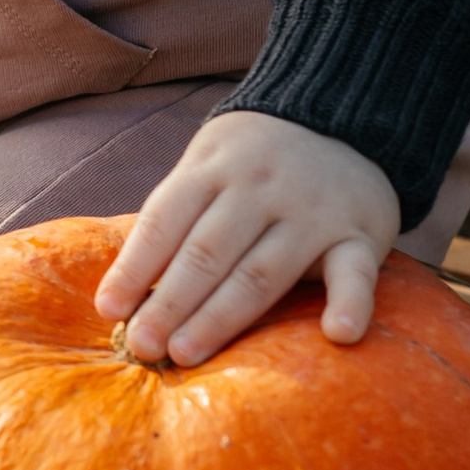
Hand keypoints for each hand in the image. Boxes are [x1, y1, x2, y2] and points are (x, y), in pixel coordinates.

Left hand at [93, 113, 401, 365]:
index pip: (166, 221)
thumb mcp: (207, 165)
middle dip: (169, 301)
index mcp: (212, 170)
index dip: (135, 267)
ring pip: (262, 271)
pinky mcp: (360, 235)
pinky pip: (357, 272)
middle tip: (141, 344)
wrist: (341, 116)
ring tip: (185, 353)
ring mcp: (312, 212)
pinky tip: (340, 335)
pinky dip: (352, 303)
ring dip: (221, 316)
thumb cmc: (253, 160)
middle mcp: (259, 188)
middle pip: (207, 252)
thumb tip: (121, 292)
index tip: (109, 309)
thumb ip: (175, 219)